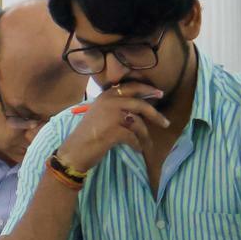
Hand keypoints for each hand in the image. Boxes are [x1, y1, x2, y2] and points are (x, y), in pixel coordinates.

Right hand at [57, 80, 171, 171]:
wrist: (74, 152)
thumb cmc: (87, 135)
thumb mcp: (99, 114)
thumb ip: (115, 107)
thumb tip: (140, 107)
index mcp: (106, 96)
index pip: (131, 87)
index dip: (147, 89)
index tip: (159, 94)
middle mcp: (109, 102)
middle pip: (140, 105)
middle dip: (155, 115)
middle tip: (166, 123)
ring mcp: (112, 116)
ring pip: (138, 124)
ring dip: (144, 136)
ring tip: (145, 144)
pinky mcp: (115, 131)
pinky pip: (134, 138)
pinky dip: (136, 145)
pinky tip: (136, 149)